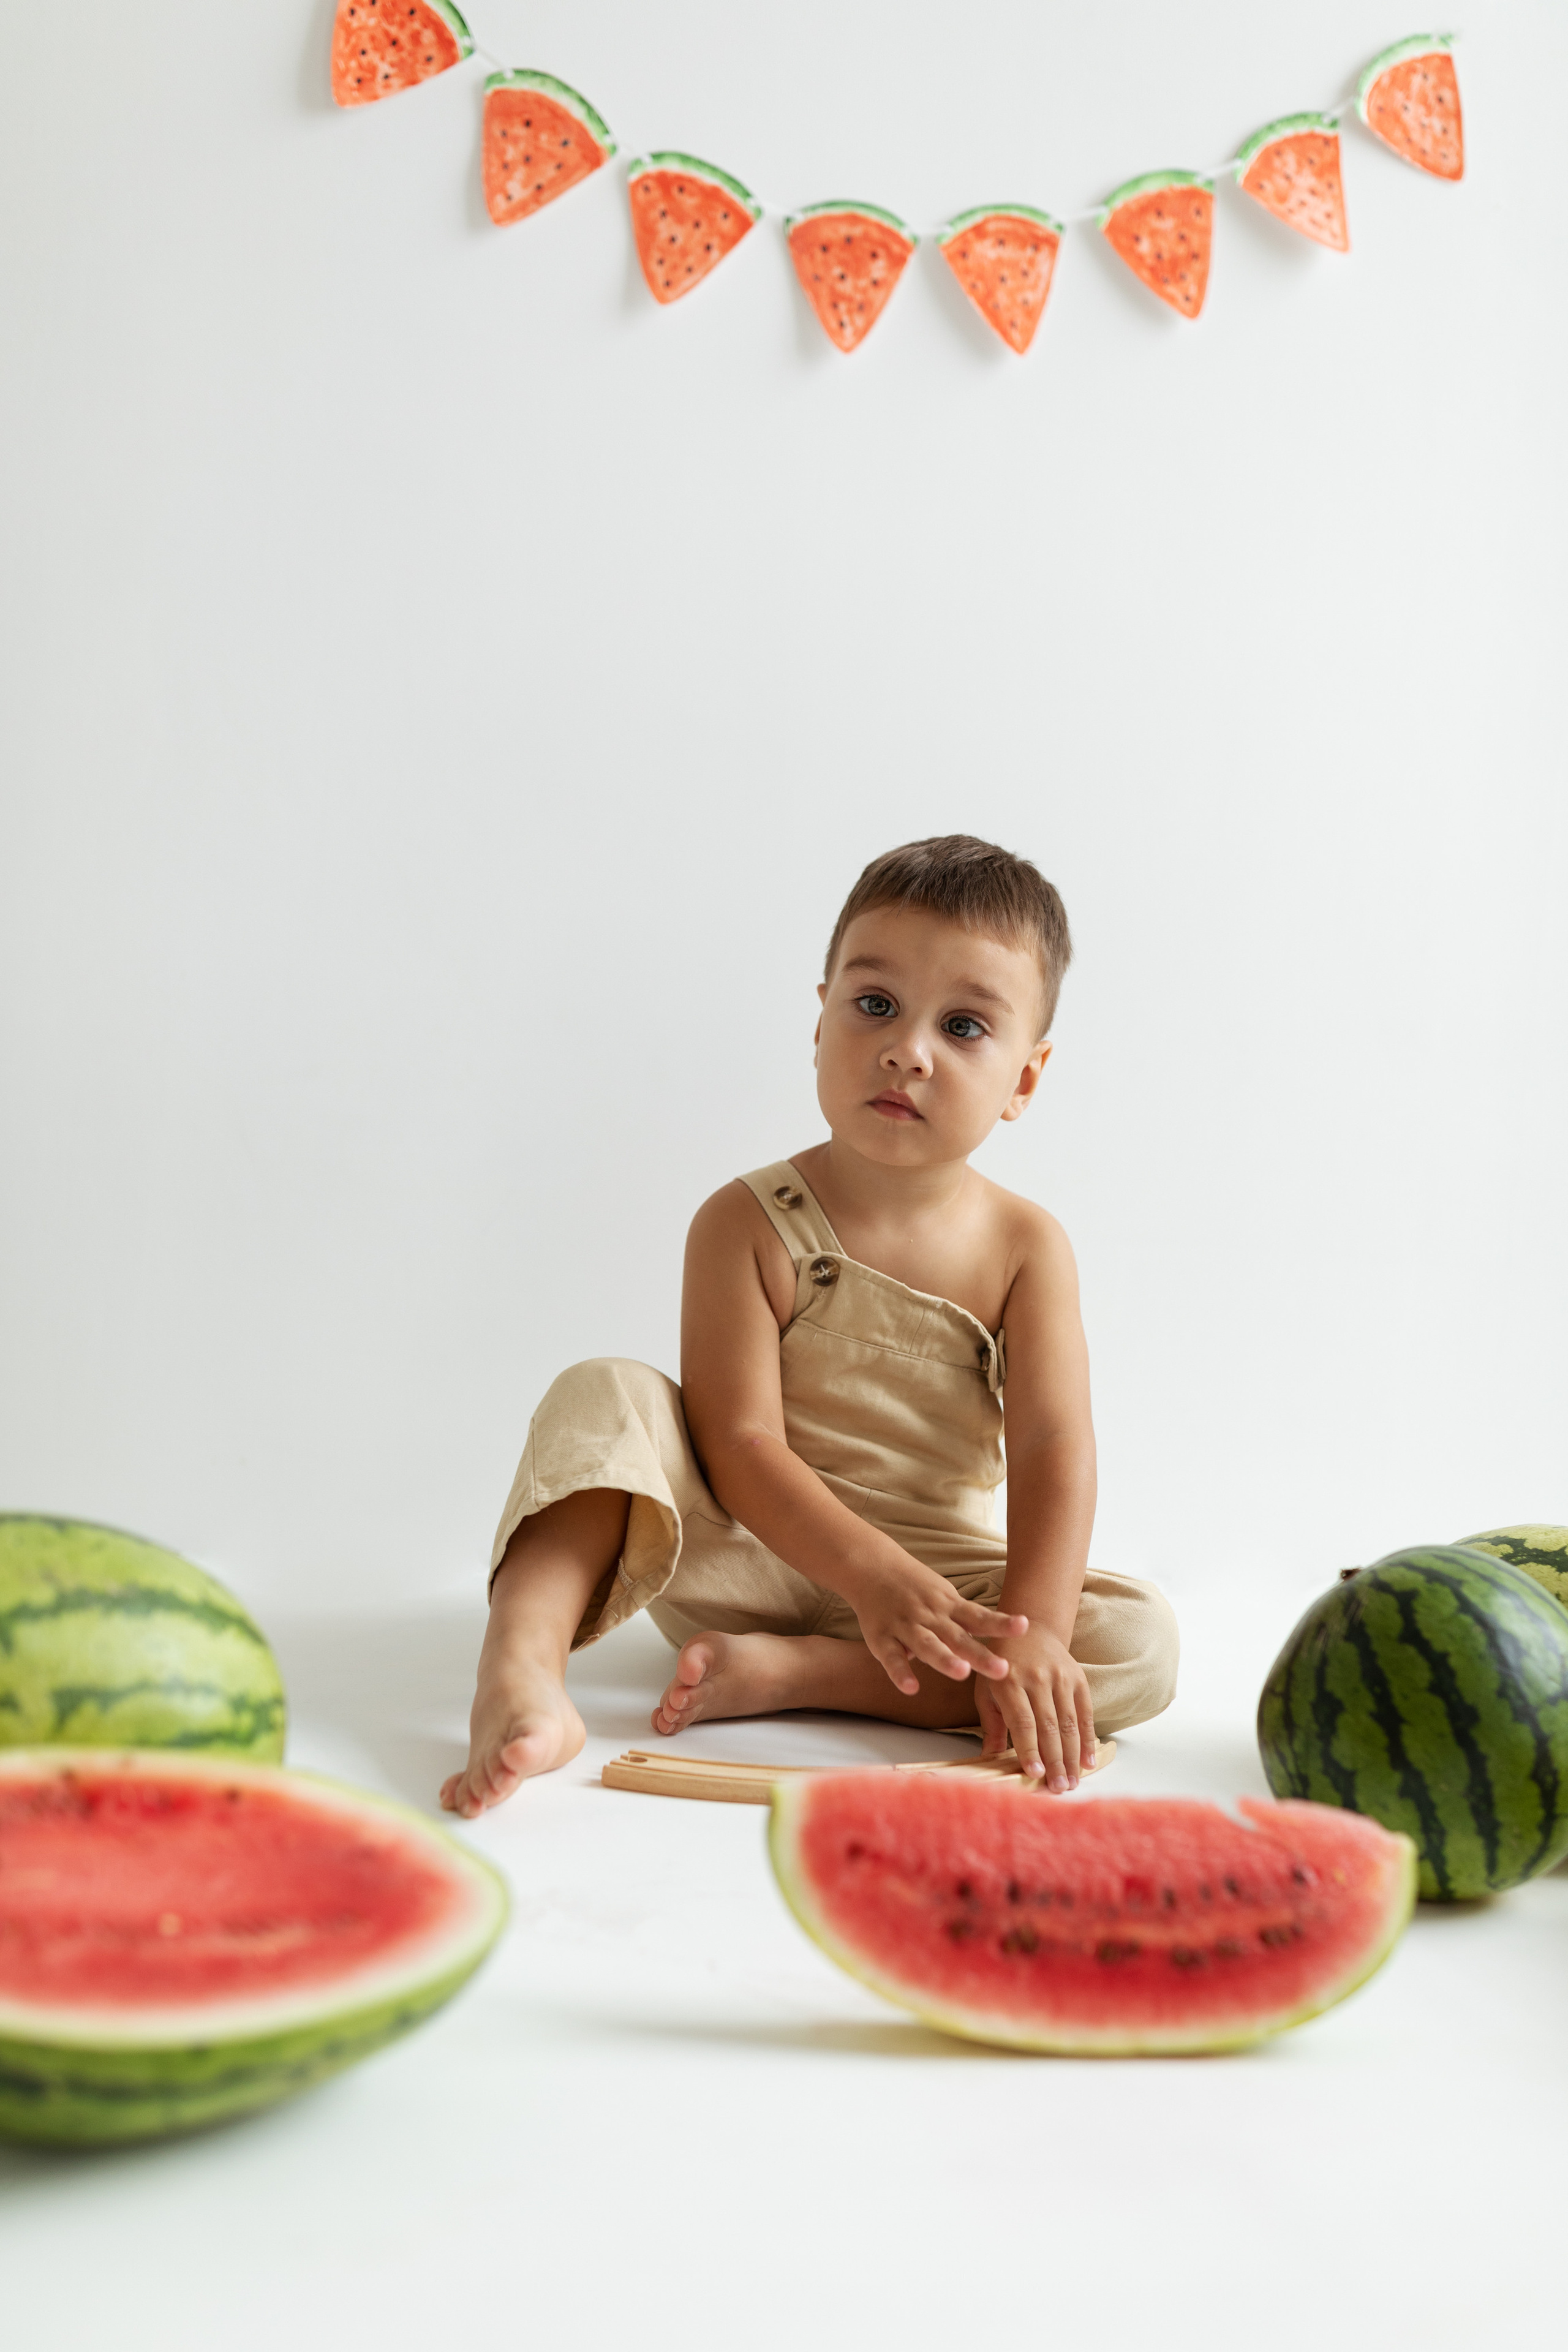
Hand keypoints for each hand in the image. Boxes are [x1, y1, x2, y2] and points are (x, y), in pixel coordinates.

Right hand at [847, 1555, 1026, 1695]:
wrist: (870, 1565)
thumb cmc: (913, 1586)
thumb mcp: (944, 1595)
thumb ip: (963, 1621)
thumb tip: (989, 1643)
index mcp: (948, 1606)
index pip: (980, 1616)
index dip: (1001, 1623)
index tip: (1024, 1626)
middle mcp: (930, 1616)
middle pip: (959, 1638)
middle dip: (981, 1655)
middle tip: (1002, 1670)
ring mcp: (906, 1626)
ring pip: (927, 1645)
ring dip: (944, 1659)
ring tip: (962, 1673)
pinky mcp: (881, 1638)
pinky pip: (891, 1658)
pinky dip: (900, 1673)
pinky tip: (911, 1688)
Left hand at [975, 1623, 1095, 1792]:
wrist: (1031, 1629)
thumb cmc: (1001, 1666)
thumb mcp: (987, 1690)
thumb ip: (991, 1726)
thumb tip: (988, 1761)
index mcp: (1009, 1682)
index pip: (1022, 1721)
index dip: (1029, 1749)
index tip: (1034, 1773)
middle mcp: (1036, 1678)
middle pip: (1048, 1726)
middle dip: (1054, 1761)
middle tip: (1058, 1789)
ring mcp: (1060, 1677)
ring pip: (1069, 1723)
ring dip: (1072, 1756)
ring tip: (1071, 1783)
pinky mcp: (1078, 1678)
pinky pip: (1085, 1713)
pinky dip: (1088, 1739)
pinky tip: (1088, 1762)